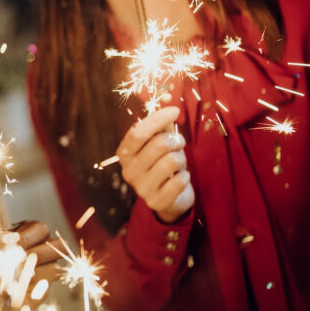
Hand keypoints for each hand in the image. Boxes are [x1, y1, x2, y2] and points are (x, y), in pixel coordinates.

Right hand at [115, 106, 193, 222]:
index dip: (156, 119)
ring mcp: (141, 188)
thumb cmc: (163, 164)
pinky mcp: (156, 201)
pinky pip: (179, 181)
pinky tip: (180, 179)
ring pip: (172, 161)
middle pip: (159, 144)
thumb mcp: (158, 144)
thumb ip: (160, 128)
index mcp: (124, 153)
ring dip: (182, 159)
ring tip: (178, 164)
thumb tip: (169, 109)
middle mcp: (128, 171)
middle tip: (179, 143)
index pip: (137, 133)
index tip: (175, 111)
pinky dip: (185, 177)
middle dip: (176, 140)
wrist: (168, 199)